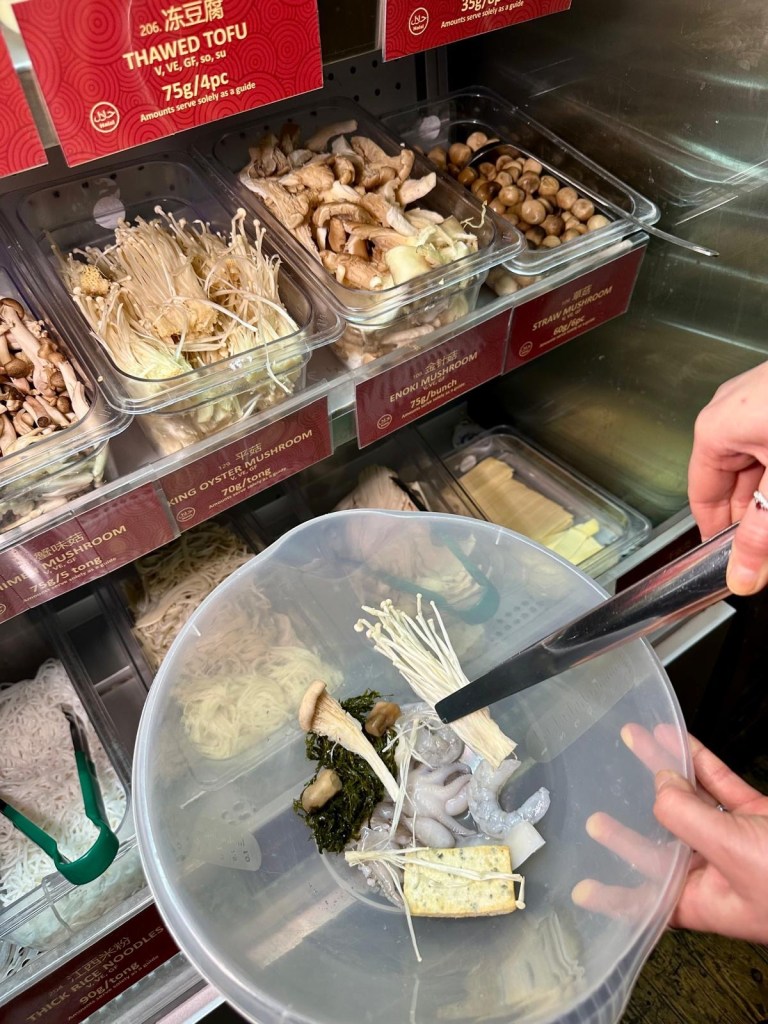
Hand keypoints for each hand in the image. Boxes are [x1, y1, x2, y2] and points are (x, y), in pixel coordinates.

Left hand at [573, 724, 767, 942]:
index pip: (650, 901)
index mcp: (709, 902)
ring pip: (691, 804)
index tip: (586, 890)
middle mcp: (719, 873)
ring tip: (633, 744)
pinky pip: (722, 784)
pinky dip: (700, 760)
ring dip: (663, 772)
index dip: (617, 896)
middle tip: (597, 819)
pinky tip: (676, 739)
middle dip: (631, 829)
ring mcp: (740, 842)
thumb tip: (659, 786)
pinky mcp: (760, 815)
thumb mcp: (732, 854)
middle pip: (664, 847)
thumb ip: (687, 818)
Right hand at [689, 361, 767, 593]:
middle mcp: (732, 412)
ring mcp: (762, 401)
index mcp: (716, 430)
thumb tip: (744, 573)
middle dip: (753, 519)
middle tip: (766, 553)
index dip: (716, 537)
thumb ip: (761, 534)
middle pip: (733, 483)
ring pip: (761, 467)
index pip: (702, 497)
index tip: (732, 564)